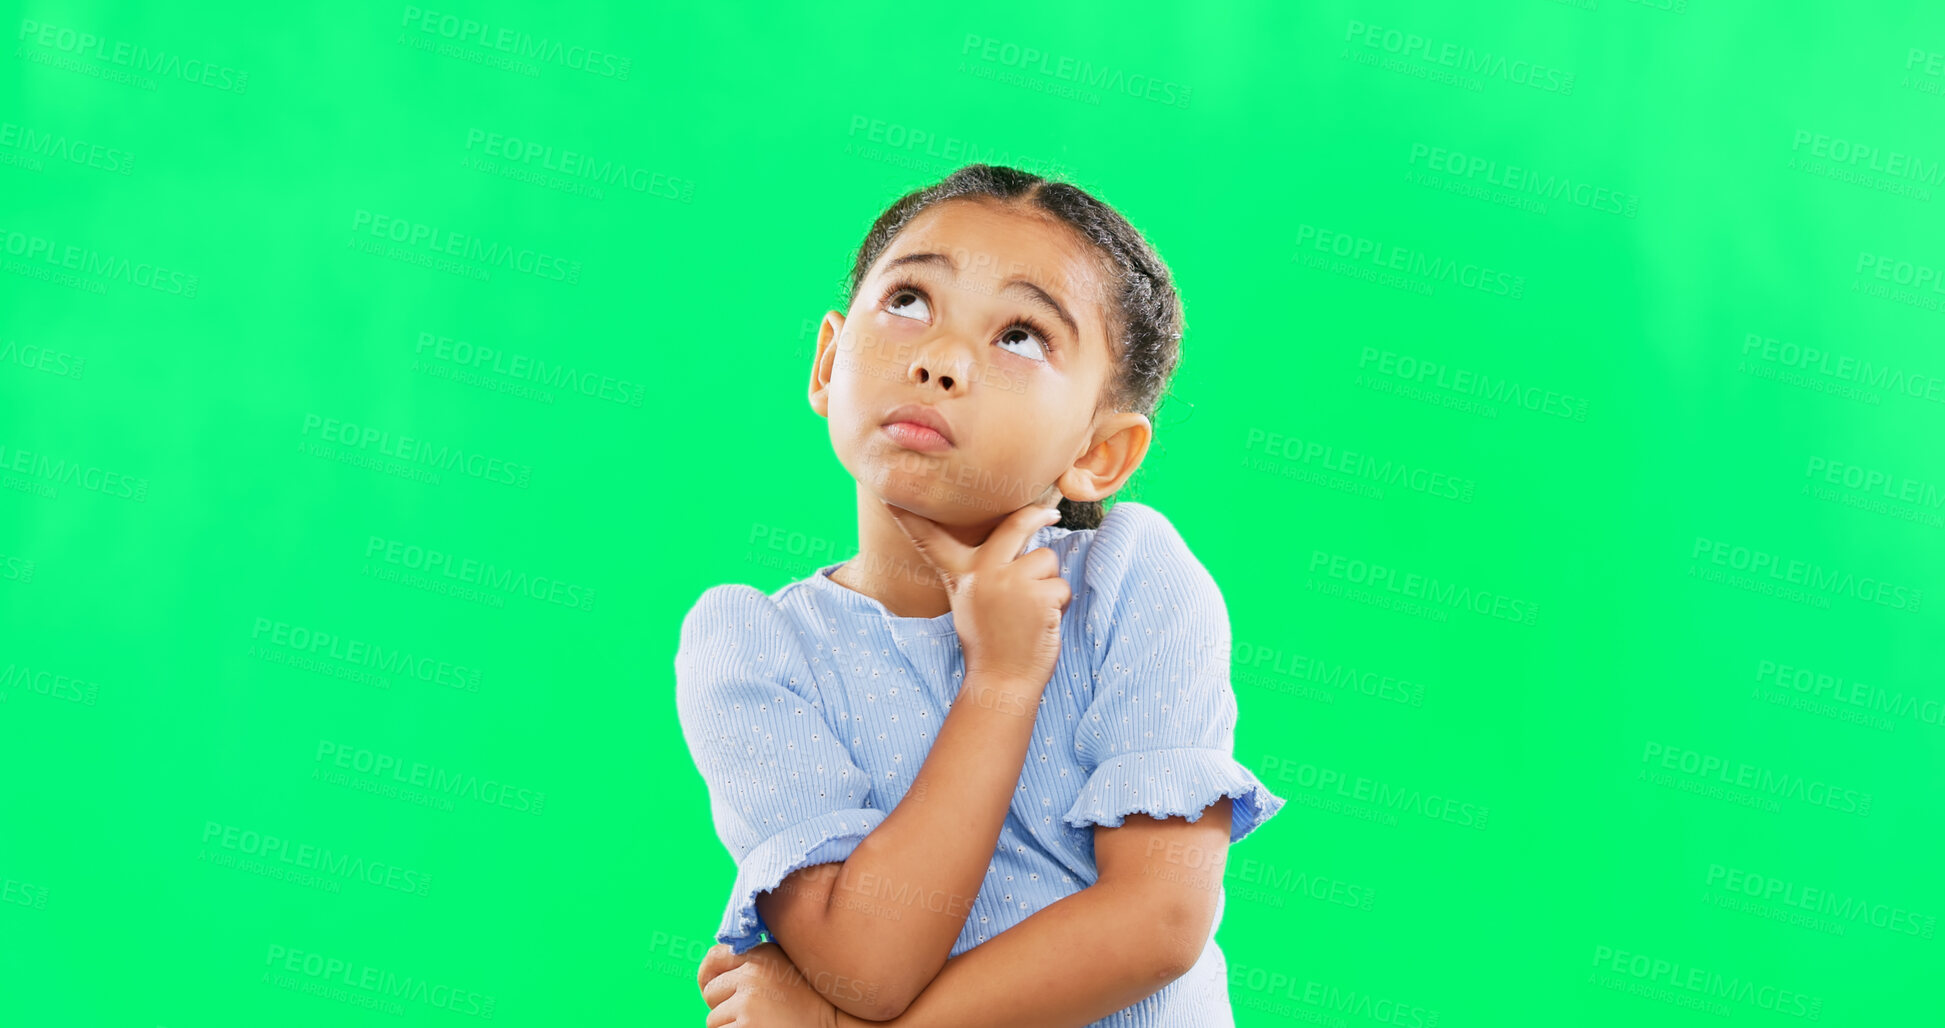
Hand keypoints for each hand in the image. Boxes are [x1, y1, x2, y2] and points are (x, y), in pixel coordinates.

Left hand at [698, 942, 840, 1027]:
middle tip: (751, 1013)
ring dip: (730, 1026)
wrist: (836, 1023)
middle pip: (710, 993)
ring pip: (714, 1019)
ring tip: (760, 1024)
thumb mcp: (785, 967)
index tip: (712, 988)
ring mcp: (747, 1001)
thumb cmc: (811, 1001)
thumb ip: (756, 963)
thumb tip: (717, 969)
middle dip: (723, 1006)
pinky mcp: (745, 1025)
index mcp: (761, 955)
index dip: (708, 976)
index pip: (713, 958)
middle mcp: (752, 973)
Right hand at [884, 500, 1071, 688]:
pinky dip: (1059, 605)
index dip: (910, 517)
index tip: (890, 497)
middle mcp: (983, 572)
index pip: (932, 539)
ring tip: (1030, 611)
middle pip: (1015, 525)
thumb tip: (1014, 541)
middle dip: (1036, 515)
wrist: (1002, 682)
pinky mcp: (1038, 595)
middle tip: (1050, 513)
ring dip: (1048, 583)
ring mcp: (1011, 581)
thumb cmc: (990, 644)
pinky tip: (1041, 624)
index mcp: (960, 574)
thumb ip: (980, 573)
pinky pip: (1060, 586)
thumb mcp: (969, 602)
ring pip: (1046, 559)